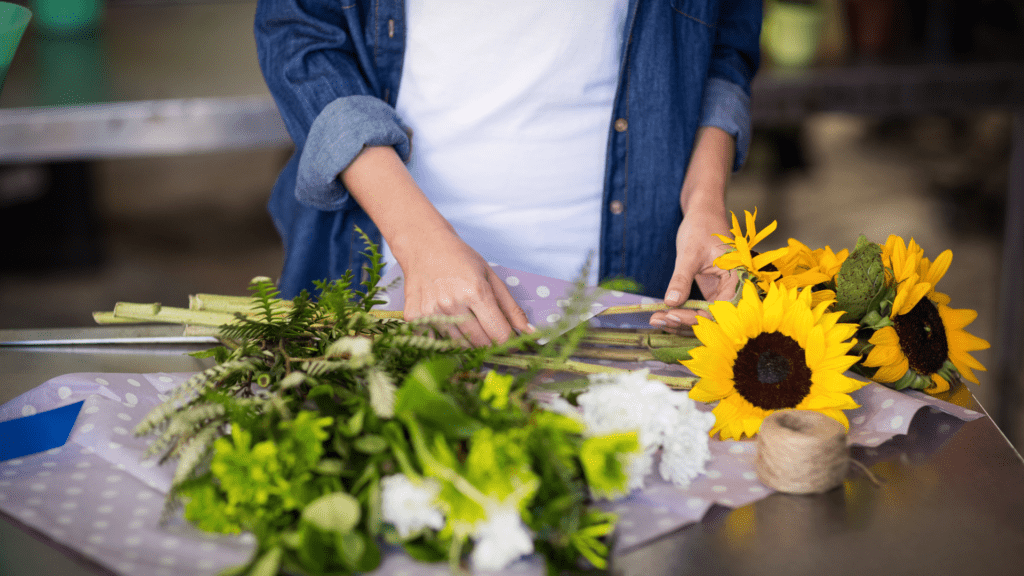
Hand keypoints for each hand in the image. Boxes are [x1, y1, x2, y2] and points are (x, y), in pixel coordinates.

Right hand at [340, 146, 530, 346]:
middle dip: (490, 343)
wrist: (423, 246)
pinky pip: (436, 342)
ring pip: (459, 346)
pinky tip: (446, 321)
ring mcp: (430, 313)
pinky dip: (445, 338)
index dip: (509, 343)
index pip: (499, 334)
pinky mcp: (413, 318)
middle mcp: (452, 304)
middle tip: (489, 332)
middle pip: (480, 344)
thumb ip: (511, 308)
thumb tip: (530, 333)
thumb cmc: (460, 259)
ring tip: (466, 320)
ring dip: (468, 341)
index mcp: (476, 292)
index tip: (511, 343)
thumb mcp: (491, 277)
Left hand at [649, 126, 735, 330]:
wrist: (703, 212)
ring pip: (704, 318)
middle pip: (713, 319)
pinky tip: (662, 316)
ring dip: (681, 321)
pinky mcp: (711, 294)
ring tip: (656, 319)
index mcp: (738, 278)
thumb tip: (671, 302)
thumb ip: (681, 278)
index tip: (671, 315)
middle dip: (685, 323)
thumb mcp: (689, 252)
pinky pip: (698, 310)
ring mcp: (721, 293)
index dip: (696, 317)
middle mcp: (733, 290)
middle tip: (658, 320)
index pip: (720, 309)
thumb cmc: (702, 225)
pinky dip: (682, 314)